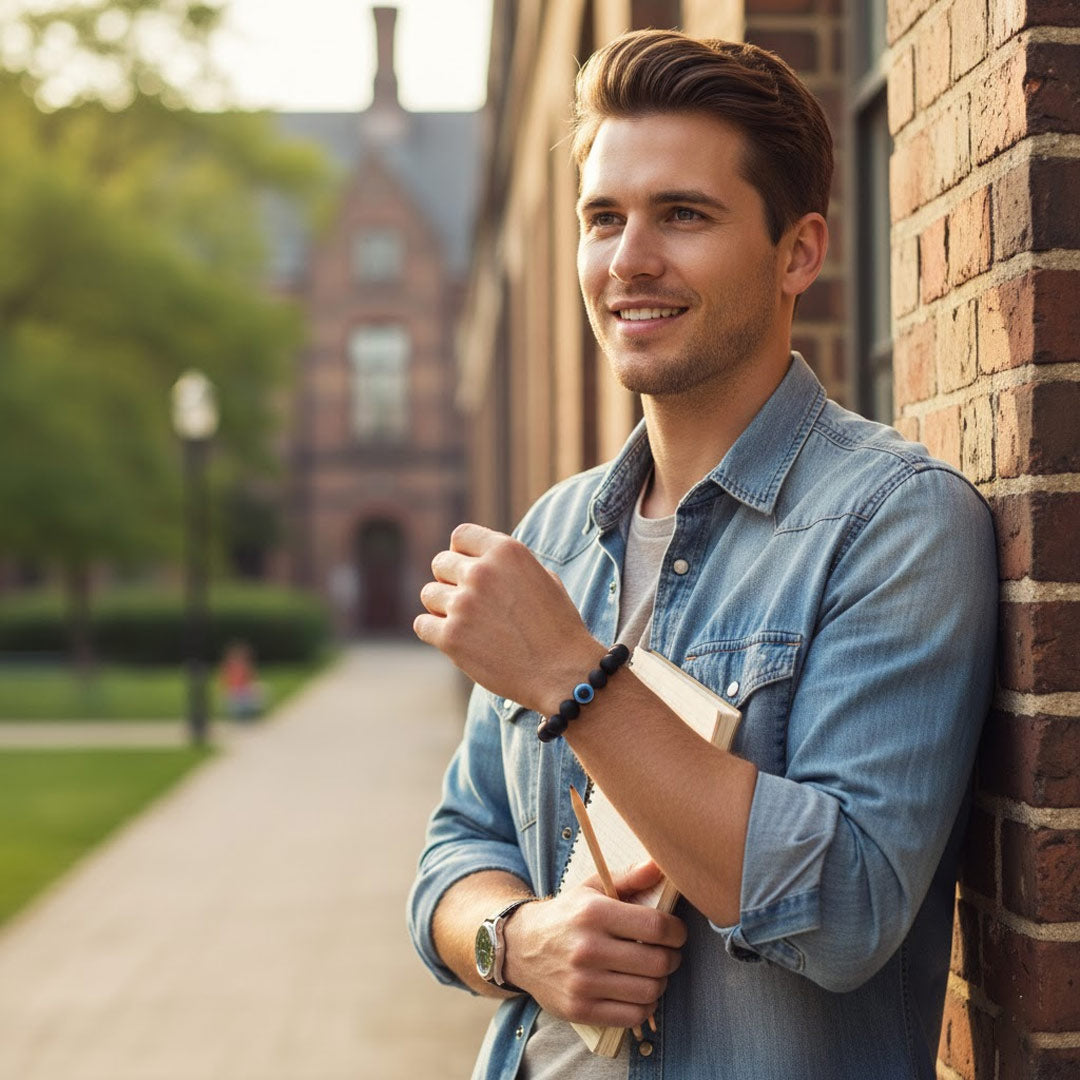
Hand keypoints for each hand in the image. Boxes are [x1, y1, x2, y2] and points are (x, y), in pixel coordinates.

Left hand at [414, 523, 600, 711]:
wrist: (562, 673)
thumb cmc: (557, 628)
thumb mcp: (542, 578)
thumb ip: (507, 565)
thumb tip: (478, 559)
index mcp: (506, 551)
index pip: (461, 535)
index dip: (462, 553)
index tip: (468, 570)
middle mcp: (482, 571)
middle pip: (440, 563)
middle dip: (451, 581)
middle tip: (470, 603)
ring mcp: (464, 604)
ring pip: (429, 594)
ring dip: (442, 607)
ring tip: (467, 624)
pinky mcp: (451, 636)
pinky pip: (422, 624)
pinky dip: (434, 632)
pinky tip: (456, 640)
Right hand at [501, 861, 684, 1028]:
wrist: (521, 948)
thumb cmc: (567, 915)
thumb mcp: (592, 888)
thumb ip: (629, 877)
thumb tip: (659, 864)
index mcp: (594, 913)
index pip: (655, 927)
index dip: (677, 931)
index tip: (677, 932)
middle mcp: (587, 948)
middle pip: (657, 962)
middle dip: (673, 957)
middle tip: (668, 952)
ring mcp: (582, 982)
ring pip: (649, 991)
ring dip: (660, 982)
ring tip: (653, 971)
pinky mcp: (579, 1009)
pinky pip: (632, 1016)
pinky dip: (644, 1005)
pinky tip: (638, 991)